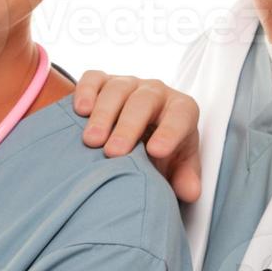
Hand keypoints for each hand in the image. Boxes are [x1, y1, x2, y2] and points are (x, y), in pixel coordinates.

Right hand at [73, 70, 202, 202]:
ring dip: (103, 114)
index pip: (180, 115)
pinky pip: (94, 78)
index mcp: (180, 109)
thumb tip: (191, 192)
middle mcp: (156, 92)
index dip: (170, 132)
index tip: (156, 151)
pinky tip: (80, 110)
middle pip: (144, 102)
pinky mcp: (103, 82)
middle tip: (114, 152)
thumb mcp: (177, 165)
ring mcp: (129, 84)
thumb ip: (185, 176)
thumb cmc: (161, 149)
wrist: (140, 133)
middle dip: (128, 127)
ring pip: (117, 89)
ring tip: (92, 141)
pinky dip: (86, 91)